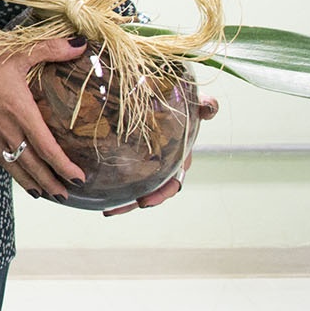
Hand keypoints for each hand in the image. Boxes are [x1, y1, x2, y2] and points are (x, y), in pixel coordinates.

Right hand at [0, 31, 89, 199]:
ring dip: (30, 182)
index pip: (47, 148)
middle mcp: (6, 128)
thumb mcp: (19, 49)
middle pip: (32, 166)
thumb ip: (52, 48)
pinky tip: (15, 171)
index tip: (79, 178)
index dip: (64, 166)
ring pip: (14, 167)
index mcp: (20, 111)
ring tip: (44, 193)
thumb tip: (80, 44)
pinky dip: (10, 169)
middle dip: (50, 183)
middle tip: (66, 195)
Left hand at [102, 94, 218, 216]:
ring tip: (107, 210)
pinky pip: (126, 174)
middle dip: (133, 203)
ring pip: (137, 188)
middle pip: (150, 192)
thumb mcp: (196, 106)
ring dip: (123, 200)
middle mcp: (165, 167)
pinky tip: (100, 189)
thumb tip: (210, 109)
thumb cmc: (185, 107)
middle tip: (115, 209)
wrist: (168, 101)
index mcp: (179, 160)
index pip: (172, 184)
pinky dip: (116, 183)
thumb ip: (206, 107)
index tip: (144, 201)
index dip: (160, 195)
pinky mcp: (134, 159)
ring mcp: (149, 165)